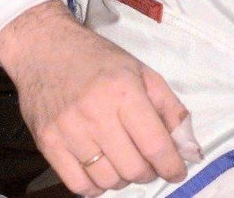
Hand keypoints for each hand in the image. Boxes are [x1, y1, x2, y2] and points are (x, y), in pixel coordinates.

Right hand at [0, 1, 200, 194]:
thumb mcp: (142, 72)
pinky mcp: (48, 144)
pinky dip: (96, 187)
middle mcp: (97, 113)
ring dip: (123, 179)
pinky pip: (78, 185)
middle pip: (133, 168)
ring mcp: (69, 131)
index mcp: (125, 91)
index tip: (177, 171)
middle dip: (149, 172)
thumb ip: (169, 108)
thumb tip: (189, 147)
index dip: (172, 166)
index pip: (155, 144)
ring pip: (108, 181)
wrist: (44, 49)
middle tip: (149, 163)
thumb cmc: (98, 59)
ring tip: (124, 163)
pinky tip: (101, 169)